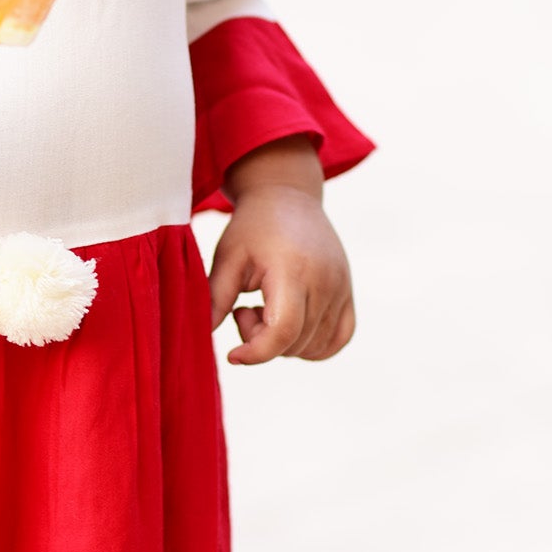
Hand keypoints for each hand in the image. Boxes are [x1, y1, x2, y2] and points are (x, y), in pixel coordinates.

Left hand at [208, 136, 355, 364]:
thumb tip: (203, 335)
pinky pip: (338, 338)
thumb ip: (215, 299)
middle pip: (295, 342)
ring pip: (315, 346)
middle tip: (243, 309)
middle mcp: (325, 282)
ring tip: (265, 308)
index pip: (283, 331)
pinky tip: (289, 326)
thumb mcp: (227, 258)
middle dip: (262, 340)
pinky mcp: (348, 293)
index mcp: (292, 271)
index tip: (232, 354)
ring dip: (284, 342)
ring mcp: (342, 288)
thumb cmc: (252, 227)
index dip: (255, 352)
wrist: (288, 197)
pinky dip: (313, 346)